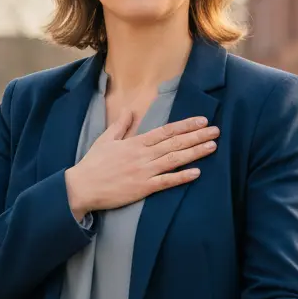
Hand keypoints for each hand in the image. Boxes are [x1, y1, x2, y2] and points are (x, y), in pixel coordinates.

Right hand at [64, 112, 218, 219]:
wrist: (82, 187)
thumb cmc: (93, 164)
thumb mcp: (106, 139)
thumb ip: (121, 125)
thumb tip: (130, 110)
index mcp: (135, 142)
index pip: (166, 131)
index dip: (185, 125)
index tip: (201, 120)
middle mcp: (143, 155)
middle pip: (175, 143)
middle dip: (197, 136)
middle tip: (215, 130)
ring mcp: (144, 172)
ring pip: (174, 160)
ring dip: (195, 153)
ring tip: (212, 146)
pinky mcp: (143, 188)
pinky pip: (166, 182)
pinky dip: (181, 177)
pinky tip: (196, 173)